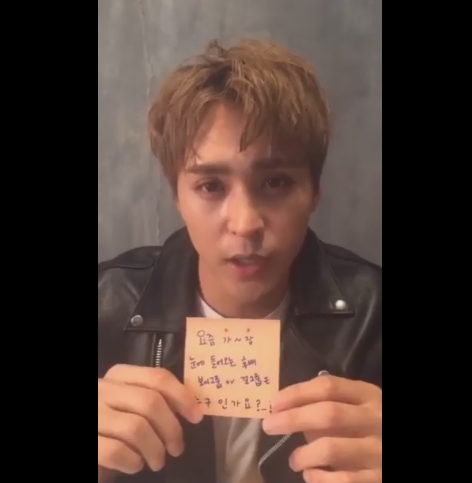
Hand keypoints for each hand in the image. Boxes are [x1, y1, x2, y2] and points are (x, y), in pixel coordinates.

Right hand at [98, 364, 202, 479]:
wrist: (88, 448)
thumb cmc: (112, 427)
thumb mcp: (131, 406)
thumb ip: (154, 400)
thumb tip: (193, 409)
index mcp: (118, 375)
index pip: (157, 376)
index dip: (182, 396)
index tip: (196, 417)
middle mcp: (101, 389)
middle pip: (150, 401)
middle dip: (171, 428)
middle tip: (177, 448)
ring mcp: (93, 415)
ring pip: (136, 428)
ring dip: (155, 449)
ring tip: (158, 461)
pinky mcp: (88, 443)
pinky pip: (117, 451)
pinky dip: (133, 462)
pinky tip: (135, 465)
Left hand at [262, 375, 380, 482]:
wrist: (393, 449)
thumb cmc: (370, 427)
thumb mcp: (358, 408)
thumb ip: (329, 407)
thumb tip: (285, 412)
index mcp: (368, 395)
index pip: (329, 387)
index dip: (298, 393)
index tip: (274, 402)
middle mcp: (375, 419)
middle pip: (328, 414)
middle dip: (293, 419)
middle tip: (268, 426)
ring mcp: (379, 450)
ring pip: (332, 448)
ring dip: (304, 454)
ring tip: (294, 460)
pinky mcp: (379, 478)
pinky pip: (343, 480)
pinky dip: (320, 478)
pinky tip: (310, 475)